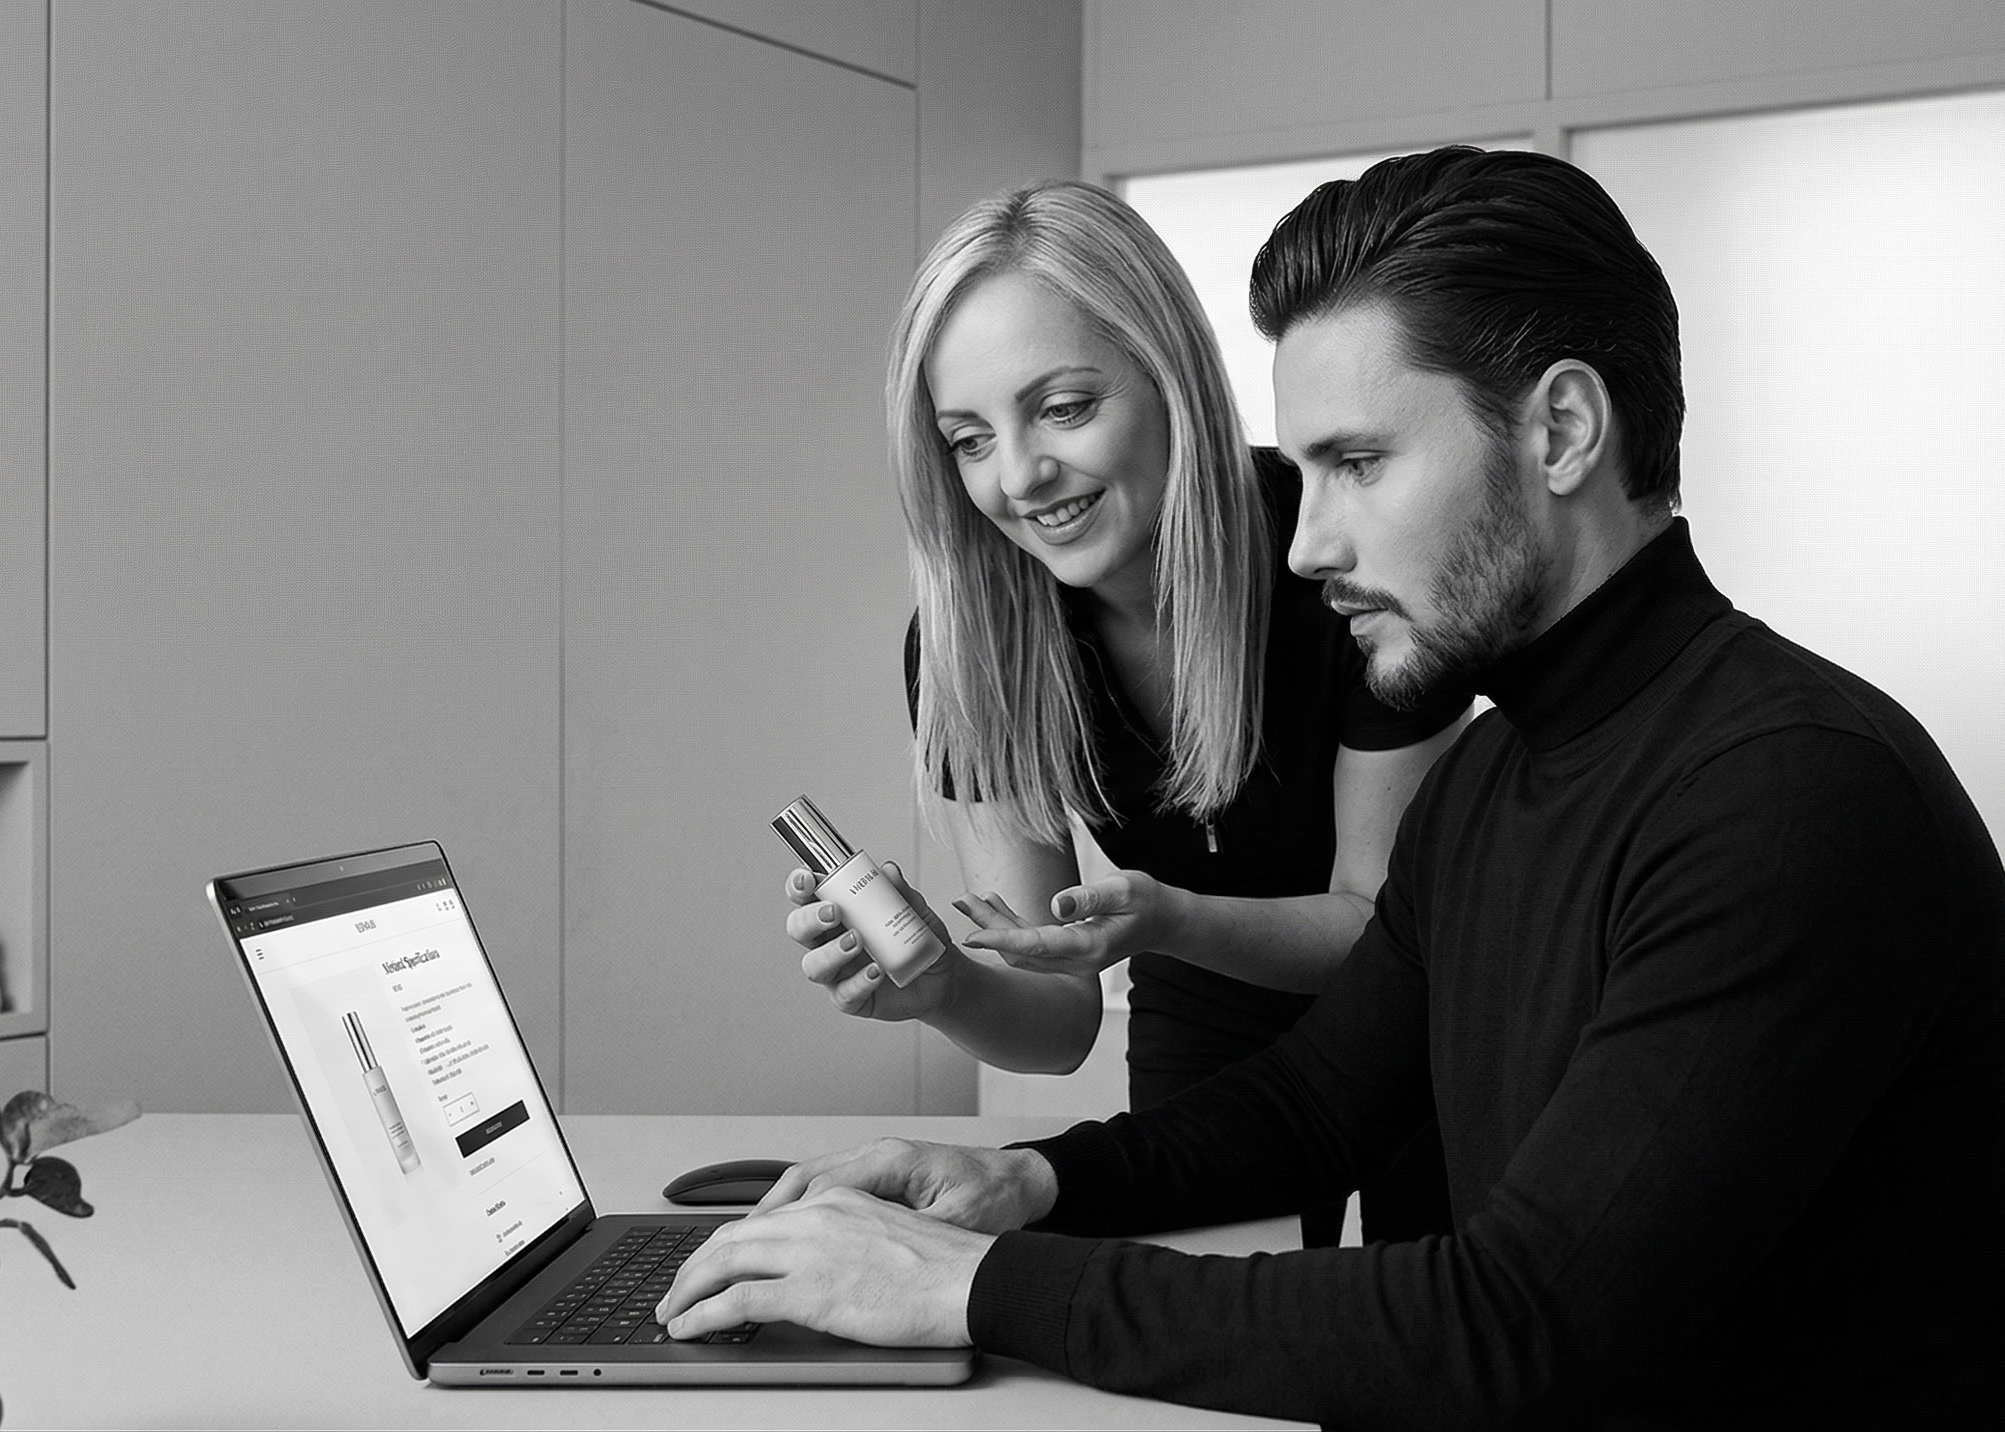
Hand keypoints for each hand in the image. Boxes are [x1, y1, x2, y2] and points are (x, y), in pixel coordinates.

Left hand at [655, 1187, 991, 1345]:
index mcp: (837, 1200)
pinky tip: (691, 1328)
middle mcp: (817, 1216)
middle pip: (732, 1236)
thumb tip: (820, 1270)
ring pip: (723, 1263)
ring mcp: (810, 1251)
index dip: (724, 1245)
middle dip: (694, 1266)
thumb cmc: (945, 1269)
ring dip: (688, 1290)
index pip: (762, 1219)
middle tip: (675, 1293)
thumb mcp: (888, 1237)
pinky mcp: (810, 1290)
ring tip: (672, 1313)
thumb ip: (846, 1242)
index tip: (706, 1266)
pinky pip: (737, 1300)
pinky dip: (704, 1315)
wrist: (972, 1280)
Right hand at [757, 1137, 1057, 1232]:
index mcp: (893, 1159)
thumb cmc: (996, 1198)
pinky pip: (826, 1186)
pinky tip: (785, 1233)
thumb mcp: (957, 1222)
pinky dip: (799, 1207)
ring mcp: (877, 1161)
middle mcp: (879, 1153)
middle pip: (804, 1177)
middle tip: (733, 1245)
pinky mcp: (880, 1175)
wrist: (1022, 1181)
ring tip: (746, 1241)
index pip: (822, 1183)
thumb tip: (872, 1254)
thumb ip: (912, 1234)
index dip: (785, 1217)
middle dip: (765, 1212)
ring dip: (777, 1209)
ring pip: (810, 1179)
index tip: (756, 1243)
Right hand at [785, 860, 956, 1021]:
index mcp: (839, 914)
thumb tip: (889, 871)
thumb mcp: (916, 912)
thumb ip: (902, 892)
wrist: (941, 978)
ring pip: (814, 966)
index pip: (807, 897)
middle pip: (799, 929)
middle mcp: (831, 942)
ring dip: (831, 952)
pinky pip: (845, 994)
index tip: (808, 879)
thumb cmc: (917, 942)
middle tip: (834, 912)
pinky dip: (859, 982)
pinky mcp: (851, 999)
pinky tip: (876, 972)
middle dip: (810, 919)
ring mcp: (839, 973)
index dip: (799, 886)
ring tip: (857, 942)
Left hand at [956, 869, 1177, 975]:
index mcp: (1088, 947)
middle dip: (988, 928)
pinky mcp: (1066, 951)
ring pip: (1022, 949)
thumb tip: (1056, 905)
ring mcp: (1070, 959)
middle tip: (959, 902)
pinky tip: (994, 904)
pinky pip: (1031, 943)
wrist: (1162, 920)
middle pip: (1020, 950)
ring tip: (967, 901)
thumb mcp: (1125, 890)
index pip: (1036, 946)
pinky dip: (1010, 925)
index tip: (972, 935)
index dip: (1002, 939)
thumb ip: (1091, 897)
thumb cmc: (1145, 901)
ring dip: (994, 926)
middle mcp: (1075, 960)